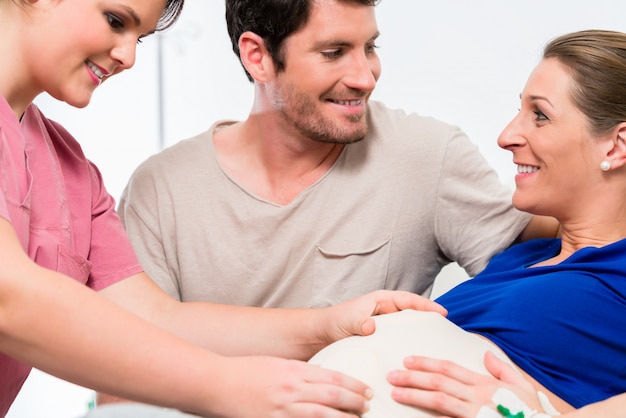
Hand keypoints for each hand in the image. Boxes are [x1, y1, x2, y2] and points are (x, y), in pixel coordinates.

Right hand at [211, 355, 372, 416]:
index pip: (332, 376)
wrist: (216, 383)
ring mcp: (282, 408)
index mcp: (293, 370)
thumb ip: (300, 373)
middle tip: (368, 405)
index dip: (353, 384)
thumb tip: (323, 382)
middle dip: (354, 401)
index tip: (366, 389)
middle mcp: (291, 389)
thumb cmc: (245, 372)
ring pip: (322, 415)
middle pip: (332, 396)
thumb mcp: (277, 365)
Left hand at [318, 290, 446, 342]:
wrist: (321, 335)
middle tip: (446, 330)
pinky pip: (400, 340)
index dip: (426, 305)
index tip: (440, 312)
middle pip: (413, 314)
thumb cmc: (334, 321)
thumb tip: (371, 326)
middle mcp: (386, 311)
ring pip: (408, 328)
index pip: (409, 300)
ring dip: (420, 334)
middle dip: (429, 320)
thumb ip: (360, 322)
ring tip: (436, 344)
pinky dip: (408, 345)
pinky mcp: (382, 338)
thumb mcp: (348, 320)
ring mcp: (386, 325)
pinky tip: (415, 356)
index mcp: (381, 300)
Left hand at [386, 351, 539, 417]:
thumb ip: (502, 369)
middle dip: (412, 377)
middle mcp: (478, 396)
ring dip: (414, 394)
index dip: (426, 363)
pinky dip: (430, 416)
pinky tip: (414, 415)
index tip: (408, 360)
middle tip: (392, 374)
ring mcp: (475, 413)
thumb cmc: (535, 414)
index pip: (449, 368)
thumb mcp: (521, 387)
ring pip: (438, 399)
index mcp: (485, 384)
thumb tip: (486, 354)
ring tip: (395, 391)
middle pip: (439, 381)